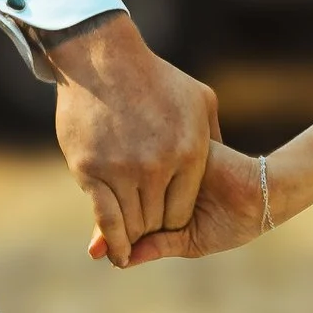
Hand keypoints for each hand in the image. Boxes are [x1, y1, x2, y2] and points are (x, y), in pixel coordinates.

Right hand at [44, 12, 218, 263]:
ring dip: (129, 237)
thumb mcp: (201, 100)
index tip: (167, 223)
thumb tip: (223, 159)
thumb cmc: (154, 78)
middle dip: (152, 231)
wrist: (103, 60)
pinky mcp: (90, 171)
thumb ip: (214, 135)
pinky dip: (108, 239)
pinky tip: (110, 253)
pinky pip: (103, 216)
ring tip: (127, 249)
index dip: (175, 221)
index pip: (183, 210)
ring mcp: (123, 170)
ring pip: (130, 223)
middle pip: (157, 221)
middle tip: (144, 235)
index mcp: (189, 154)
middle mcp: (158, 167)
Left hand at [110, 141, 272, 266]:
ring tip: (108, 230)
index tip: (96, 250)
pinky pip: (150, 164)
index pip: (128, 215)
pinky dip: (138, 183)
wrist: (262, 197)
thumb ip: (157, 246)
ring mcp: (165, 164)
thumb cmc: (231, 224)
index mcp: (159, 202)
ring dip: (119, 203)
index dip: (111, 231)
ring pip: (133, 181)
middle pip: (124, 198)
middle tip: (95, 246)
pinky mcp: (175, 150)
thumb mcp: (190, 241)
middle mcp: (157, 182)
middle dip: (108, 221)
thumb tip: (120, 262)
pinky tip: (126, 200)